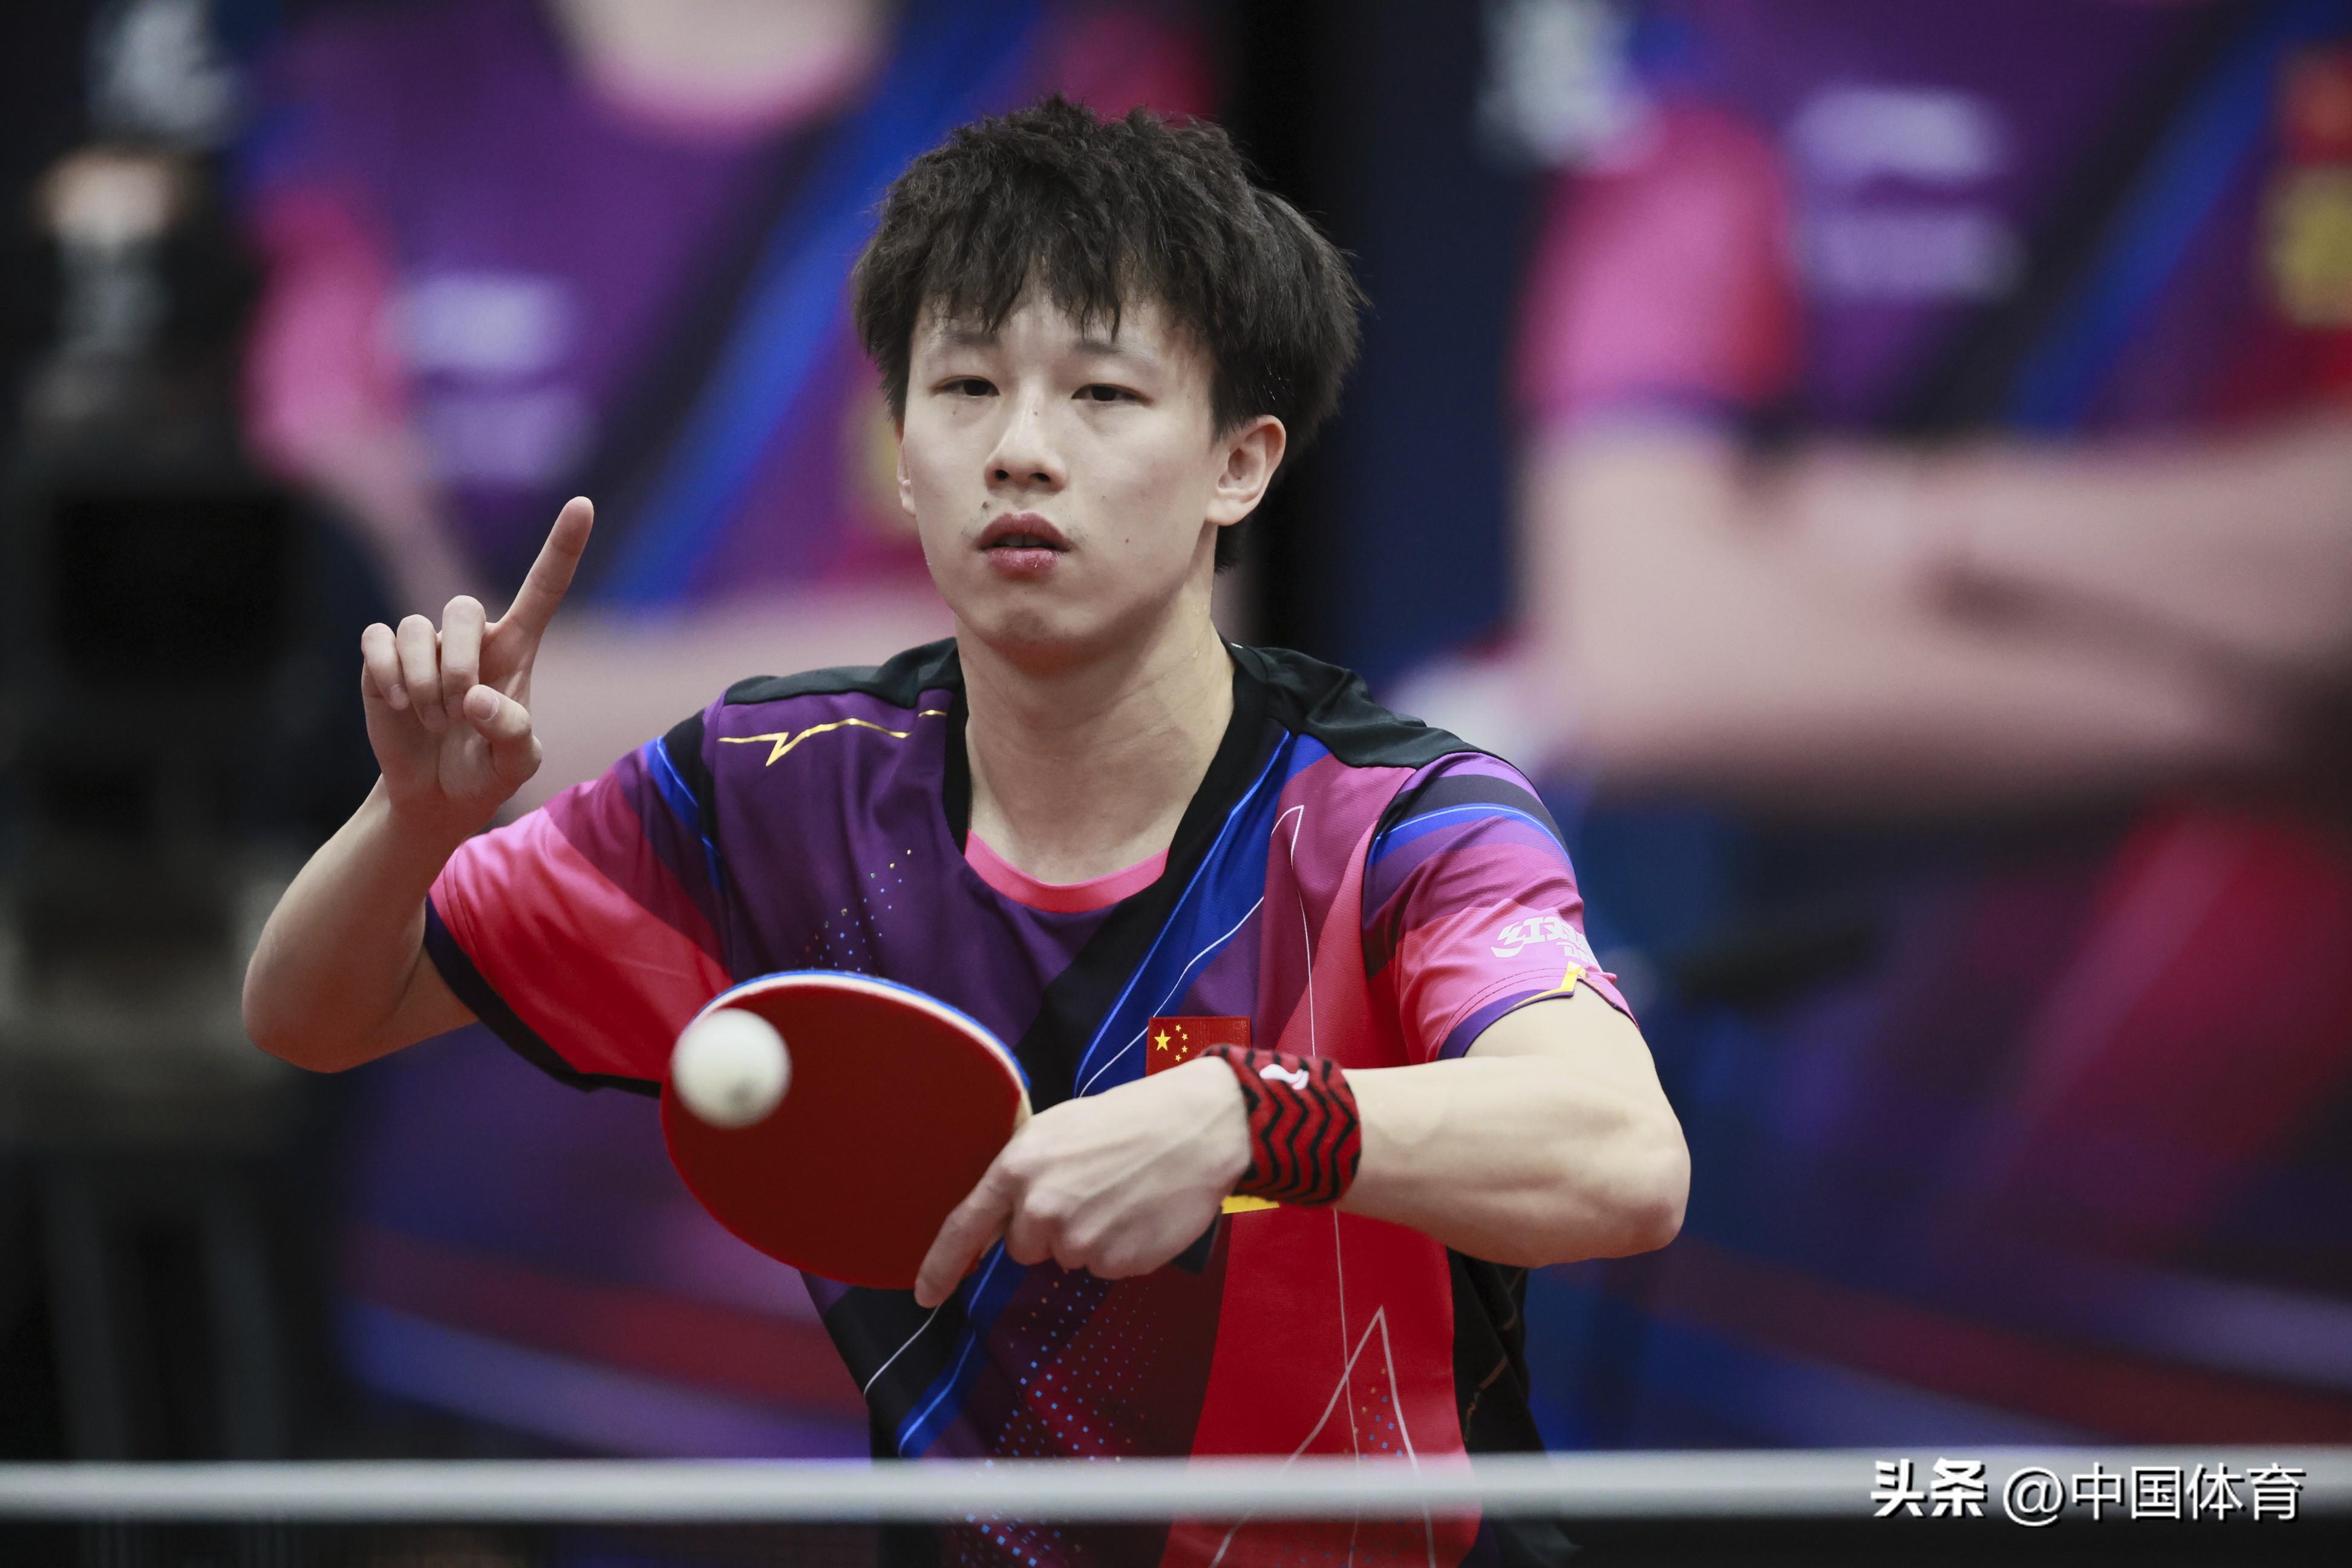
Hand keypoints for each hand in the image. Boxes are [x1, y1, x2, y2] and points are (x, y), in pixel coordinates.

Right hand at [358, 497, 592, 831]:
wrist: (437, 794)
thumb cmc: (486, 770)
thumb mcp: (516, 764)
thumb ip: (512, 733)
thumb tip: (474, 695)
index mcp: (516, 649)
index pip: (543, 588)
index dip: (562, 547)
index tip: (583, 504)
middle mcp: (471, 637)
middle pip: (462, 608)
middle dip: (456, 662)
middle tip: (457, 713)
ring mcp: (425, 643)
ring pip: (416, 628)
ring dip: (423, 684)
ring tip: (435, 722)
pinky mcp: (382, 656)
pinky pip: (378, 640)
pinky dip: (388, 676)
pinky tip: (398, 706)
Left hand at [912, 1058, 1249, 1307]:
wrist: (1198, 1127)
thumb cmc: (1128, 1119)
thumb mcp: (1058, 1129)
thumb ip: (1023, 1172)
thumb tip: (1002, 1214)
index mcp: (1018, 1168)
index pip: (964, 1227)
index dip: (940, 1265)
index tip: (925, 1295)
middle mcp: (1041, 1209)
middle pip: (1024, 1248)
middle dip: (1049, 1228)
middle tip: (1089, 1188)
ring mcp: (1081, 1240)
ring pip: (1068, 1257)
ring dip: (1089, 1236)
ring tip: (1121, 1194)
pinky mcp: (1118, 1262)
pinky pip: (1106, 1267)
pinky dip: (1120, 1248)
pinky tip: (1140, 1212)